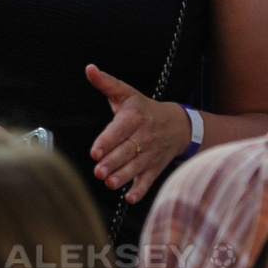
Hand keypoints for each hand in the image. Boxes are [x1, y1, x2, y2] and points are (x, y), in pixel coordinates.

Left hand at [88, 65, 191, 201]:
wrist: (178, 124)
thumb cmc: (143, 108)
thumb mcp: (125, 92)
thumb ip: (106, 83)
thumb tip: (89, 68)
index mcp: (134, 117)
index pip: (118, 130)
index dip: (106, 142)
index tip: (95, 152)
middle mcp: (143, 137)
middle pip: (126, 152)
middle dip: (112, 163)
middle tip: (98, 172)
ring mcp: (150, 154)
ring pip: (136, 167)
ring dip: (122, 177)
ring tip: (109, 183)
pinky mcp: (155, 166)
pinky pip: (149, 180)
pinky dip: (140, 190)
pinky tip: (130, 198)